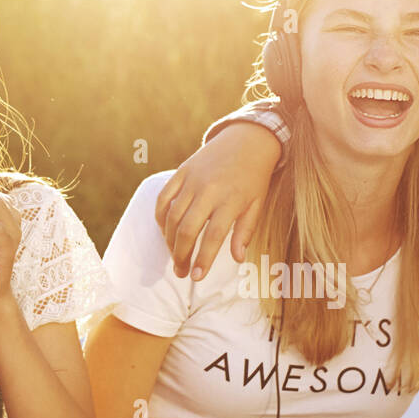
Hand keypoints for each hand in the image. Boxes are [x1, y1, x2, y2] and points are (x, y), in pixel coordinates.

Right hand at [155, 123, 281, 281]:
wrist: (246, 140)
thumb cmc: (254, 177)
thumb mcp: (257, 205)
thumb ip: (245, 232)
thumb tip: (238, 259)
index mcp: (231, 200)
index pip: (214, 236)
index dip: (204, 258)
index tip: (197, 277)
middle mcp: (209, 190)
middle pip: (188, 228)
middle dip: (182, 255)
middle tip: (182, 272)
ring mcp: (192, 180)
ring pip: (173, 216)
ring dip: (171, 241)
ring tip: (175, 257)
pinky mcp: (181, 172)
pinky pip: (164, 198)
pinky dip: (161, 218)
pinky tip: (166, 232)